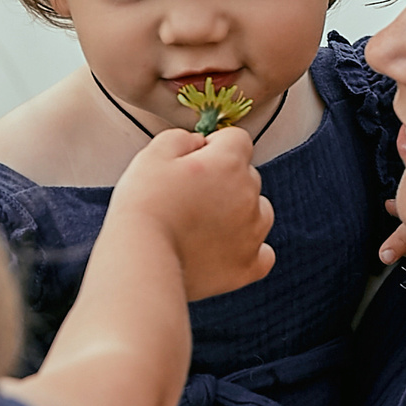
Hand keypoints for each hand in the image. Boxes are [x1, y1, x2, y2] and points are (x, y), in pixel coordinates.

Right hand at [108, 126, 275, 300]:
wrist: (142, 259)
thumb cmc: (145, 206)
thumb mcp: (153, 155)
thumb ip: (181, 138)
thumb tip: (198, 142)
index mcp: (229, 164)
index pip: (238, 139)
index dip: (215, 145)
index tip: (195, 160)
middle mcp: (249, 196)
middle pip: (248, 176)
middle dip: (225, 181)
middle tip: (189, 197)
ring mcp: (253, 233)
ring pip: (259, 212)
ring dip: (240, 213)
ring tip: (204, 225)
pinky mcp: (248, 267)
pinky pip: (263, 253)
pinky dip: (248, 250)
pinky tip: (224, 251)